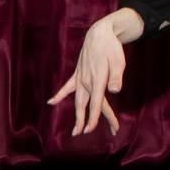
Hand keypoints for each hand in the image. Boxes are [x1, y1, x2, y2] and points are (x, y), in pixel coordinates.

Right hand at [47, 11, 135, 135]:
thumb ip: (117, 77)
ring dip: (77, 115)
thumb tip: (115, 91)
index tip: (90, 130)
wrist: (99, 34)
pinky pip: (67, 87)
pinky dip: (60, 95)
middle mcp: (87, 81)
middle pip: (88, 105)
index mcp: (98, 79)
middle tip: (85, 134)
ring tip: (75, 130)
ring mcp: (81, 78)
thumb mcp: (118, 62)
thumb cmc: (112, 48)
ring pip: (78, 100)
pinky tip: (51, 102)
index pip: (96, 103)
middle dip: (88, 121)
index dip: (94, 118)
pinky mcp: (78, 74)